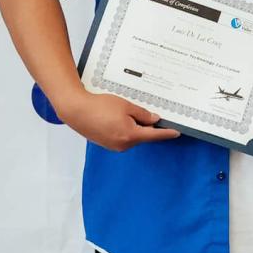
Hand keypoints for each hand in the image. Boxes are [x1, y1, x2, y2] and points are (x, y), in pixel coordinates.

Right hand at [57, 90, 180, 150]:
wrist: (76, 111)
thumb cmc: (100, 106)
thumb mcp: (126, 106)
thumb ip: (142, 114)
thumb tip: (154, 120)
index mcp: (131, 135)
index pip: (154, 135)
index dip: (166, 133)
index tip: (176, 133)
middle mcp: (123, 145)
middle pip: (142, 136)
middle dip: (146, 126)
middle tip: (147, 113)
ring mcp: (114, 146)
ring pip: (132, 136)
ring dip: (134, 126)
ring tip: (124, 112)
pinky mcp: (106, 143)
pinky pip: (122, 137)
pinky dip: (124, 129)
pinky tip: (117, 118)